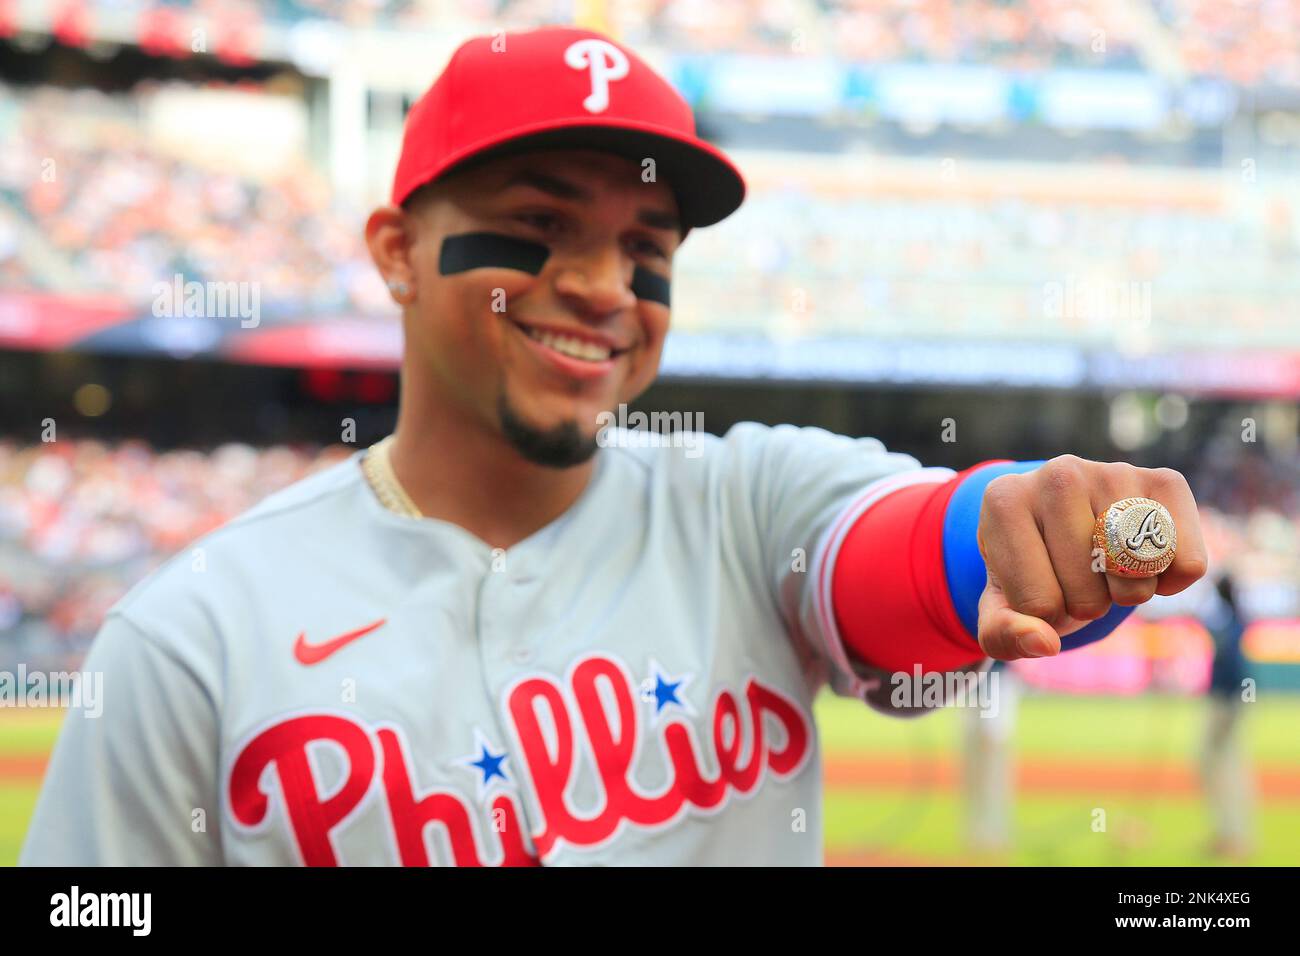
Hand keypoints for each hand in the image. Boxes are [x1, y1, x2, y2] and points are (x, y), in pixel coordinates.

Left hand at [975, 455, 1208, 660]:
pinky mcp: (1164, 481)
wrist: (1064, 527)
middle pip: (1087, 592)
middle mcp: (1058, 474)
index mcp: (1004, 501)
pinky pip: (1187, 562)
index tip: (1037, 583)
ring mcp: (1114, 472)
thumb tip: (1044, 642)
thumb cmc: (1030, 571)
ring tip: (1106, 568)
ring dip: (1127, 594)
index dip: (1043, 616)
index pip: (1036, 603)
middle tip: (1073, 576)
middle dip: (1084, 605)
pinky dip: (1172, 582)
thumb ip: (1004, 634)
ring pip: (1136, 575)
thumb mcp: (1001, 608)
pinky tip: (1145, 564)